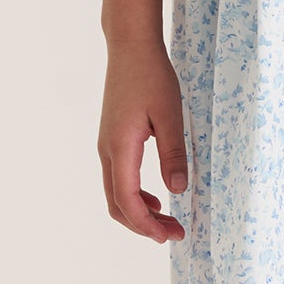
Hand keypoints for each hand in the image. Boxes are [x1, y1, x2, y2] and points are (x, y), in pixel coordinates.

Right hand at [99, 44, 189, 241]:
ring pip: (116, 194)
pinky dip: (135, 196)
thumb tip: (177, 190)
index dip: (147, 224)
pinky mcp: (112, 140)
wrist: (130, 47)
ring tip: (168, 222)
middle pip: (117, 205)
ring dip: (140, 213)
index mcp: (120, 147)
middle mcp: (107, 151)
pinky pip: (118, 179)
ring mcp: (106, 146)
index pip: (127, 200)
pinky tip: (157, 198)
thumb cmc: (152, 76)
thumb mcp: (171, 114)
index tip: (170, 235)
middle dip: (144, 226)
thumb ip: (173, 153)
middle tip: (175, 234)